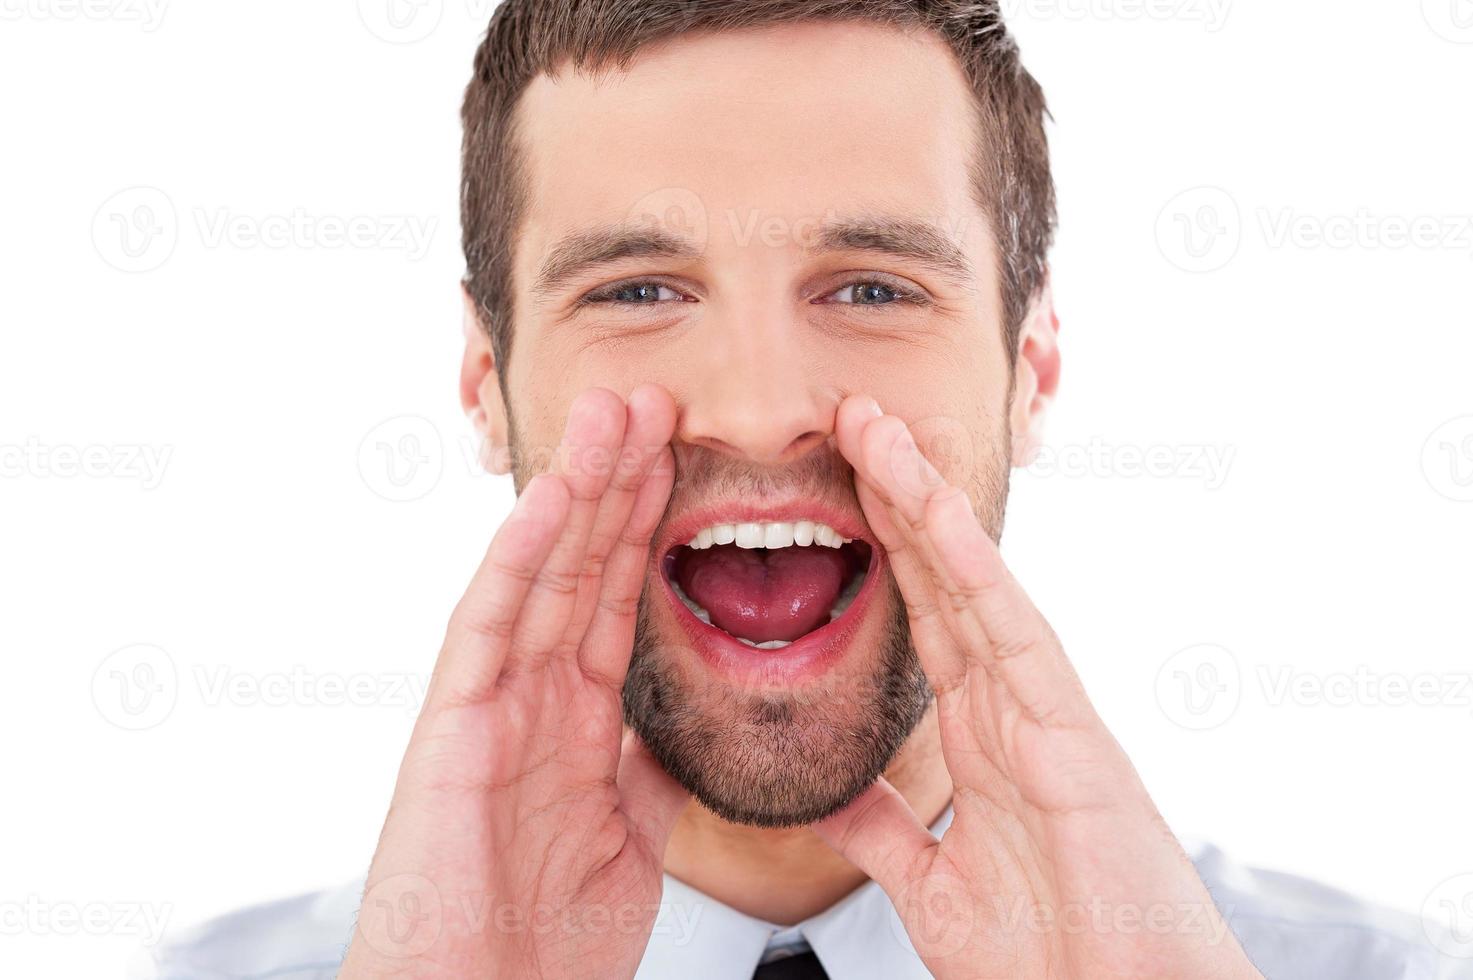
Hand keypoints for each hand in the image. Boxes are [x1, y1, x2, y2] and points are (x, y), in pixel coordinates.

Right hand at [340, 386, 688, 978]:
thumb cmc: (542, 940)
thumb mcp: (629, 838)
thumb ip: (649, 771)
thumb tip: (678, 726)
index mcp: (577, 720)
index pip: (619, 599)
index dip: (652, 527)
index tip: (689, 460)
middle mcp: (534, 696)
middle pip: (583, 566)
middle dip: (621, 483)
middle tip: (657, 401)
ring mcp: (492, 703)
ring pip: (540, 574)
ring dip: (579, 490)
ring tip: (616, 413)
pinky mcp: (454, 726)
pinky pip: (490, 626)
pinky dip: (520, 557)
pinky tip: (555, 497)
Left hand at [815, 396, 1260, 979]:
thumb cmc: (1050, 960)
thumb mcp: (931, 886)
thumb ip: (884, 833)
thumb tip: (831, 796)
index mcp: (979, 738)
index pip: (918, 616)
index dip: (877, 546)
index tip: (833, 483)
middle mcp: (1011, 708)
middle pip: (940, 580)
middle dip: (893, 498)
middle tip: (848, 421)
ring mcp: (1044, 712)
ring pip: (973, 586)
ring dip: (924, 504)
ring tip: (876, 430)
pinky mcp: (1074, 734)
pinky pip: (1015, 635)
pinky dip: (975, 571)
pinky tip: (937, 513)